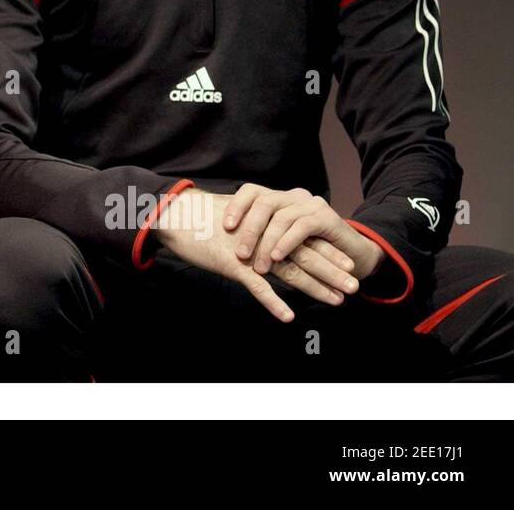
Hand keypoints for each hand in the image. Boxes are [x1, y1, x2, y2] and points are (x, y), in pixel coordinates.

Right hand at [155, 188, 353, 322]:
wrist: (175, 214)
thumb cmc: (202, 216)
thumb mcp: (235, 215)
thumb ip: (256, 224)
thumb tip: (271, 231)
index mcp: (265, 222)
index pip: (303, 237)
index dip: (327, 251)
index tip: (348, 264)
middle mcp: (262, 234)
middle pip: (304, 254)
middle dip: (331, 271)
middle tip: (354, 285)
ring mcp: (249, 249)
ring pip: (288, 270)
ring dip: (314, 287)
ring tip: (336, 300)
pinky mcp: (232, 263)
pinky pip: (256, 286)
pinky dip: (273, 301)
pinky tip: (288, 315)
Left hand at [223, 184, 383, 280]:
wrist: (351, 257)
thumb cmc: (309, 252)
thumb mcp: (279, 242)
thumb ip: (259, 237)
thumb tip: (224, 240)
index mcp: (279, 198)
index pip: (251, 192)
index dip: (236, 206)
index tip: (226, 227)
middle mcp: (293, 196)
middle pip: (264, 202)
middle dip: (250, 229)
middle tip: (241, 254)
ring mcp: (311, 204)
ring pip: (281, 217)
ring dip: (267, 243)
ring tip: (260, 265)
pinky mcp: (326, 217)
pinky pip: (301, 227)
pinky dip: (286, 242)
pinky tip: (278, 257)